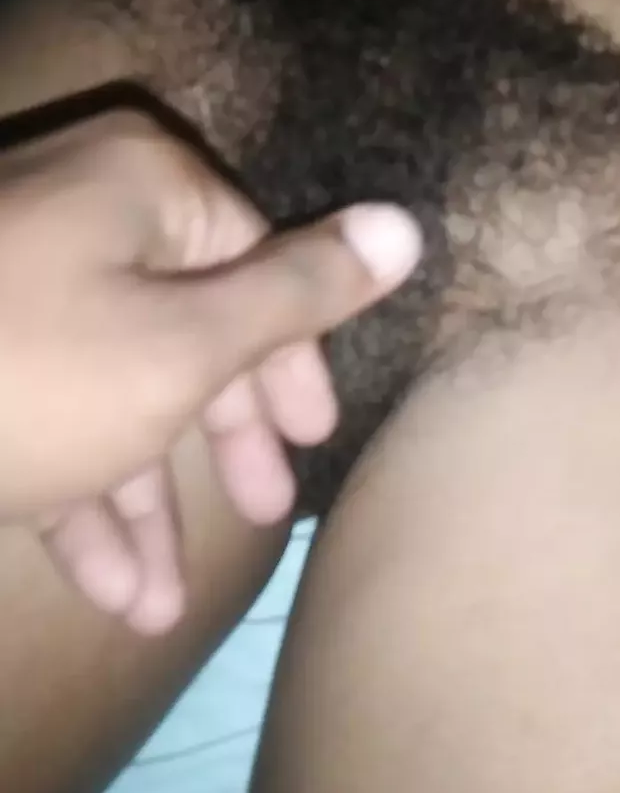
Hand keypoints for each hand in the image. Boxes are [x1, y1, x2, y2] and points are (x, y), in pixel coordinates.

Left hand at [0, 110, 420, 630]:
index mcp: (141, 188)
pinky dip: (77, 500)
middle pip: (182, 330)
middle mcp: (80, 218)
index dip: (289, 355)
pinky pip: (43, 418)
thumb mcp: (187, 345)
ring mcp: (15, 288)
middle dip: (217, 440)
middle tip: (266, 512)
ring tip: (166, 604)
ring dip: (141, 502)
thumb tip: (408, 225)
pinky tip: (109, 594)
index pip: (254, 258)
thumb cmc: (31, 374)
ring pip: (108, 391)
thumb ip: (300, 294)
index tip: (310, 436)